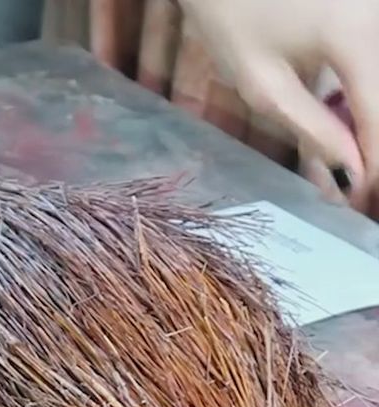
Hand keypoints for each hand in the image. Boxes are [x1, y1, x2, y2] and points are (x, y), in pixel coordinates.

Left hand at [180, 0, 378, 207]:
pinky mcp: (367, 9)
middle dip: (370, 147)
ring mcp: (374, 9)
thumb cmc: (231, 17)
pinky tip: (342, 125)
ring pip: (377, 83)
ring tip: (342, 161)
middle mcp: (376, 14)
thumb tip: (353, 169)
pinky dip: (359, 96)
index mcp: (354, 33)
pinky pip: (370, 63)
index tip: (361, 198)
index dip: (374, 164)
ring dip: (363, 123)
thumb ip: (312, 127)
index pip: (378, 115)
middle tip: (351, 187)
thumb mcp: (263, 85)